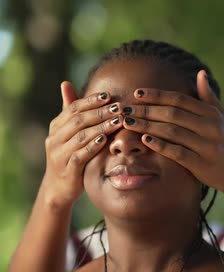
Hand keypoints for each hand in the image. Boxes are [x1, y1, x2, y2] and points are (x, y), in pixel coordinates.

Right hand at [43, 81, 123, 207]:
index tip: (109, 95)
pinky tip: (105, 140)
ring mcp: (59, 154)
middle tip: (119, 107)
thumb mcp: (68, 133)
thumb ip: (70, 111)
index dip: (91, 101)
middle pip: (78, 120)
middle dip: (101, 112)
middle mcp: (54, 138)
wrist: (59, 188)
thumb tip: (66, 83)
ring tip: (118, 121)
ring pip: (80, 136)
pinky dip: (92, 146)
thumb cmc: (69, 155)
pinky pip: (80, 155)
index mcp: (56, 126)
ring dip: (101, 127)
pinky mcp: (67, 169)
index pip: (73, 108)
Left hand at [121, 70, 223, 198]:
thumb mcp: (223, 118)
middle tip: (125, 108)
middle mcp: (211, 128)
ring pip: (172, 132)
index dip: (157, 95)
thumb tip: (200, 73)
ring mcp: (207, 146)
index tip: (137, 94)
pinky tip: (145, 140)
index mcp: (212, 114)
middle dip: (146, 110)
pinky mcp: (202, 165)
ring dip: (147, 126)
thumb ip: (209, 97)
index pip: (180, 100)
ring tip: (128, 123)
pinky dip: (160, 145)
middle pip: (172, 114)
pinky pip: (177, 152)